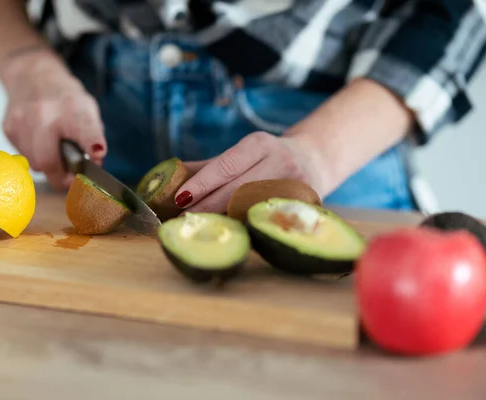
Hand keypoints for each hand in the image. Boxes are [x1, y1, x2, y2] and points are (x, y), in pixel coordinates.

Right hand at [1, 51, 105, 189]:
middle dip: (61, 177)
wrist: (33, 76)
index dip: (92, 145)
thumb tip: (95, 165)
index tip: (97, 155)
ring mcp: (21, 121)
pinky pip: (24, 156)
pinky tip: (40, 142)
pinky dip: (35, 156)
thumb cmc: (65, 99)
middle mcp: (44, 114)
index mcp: (72, 108)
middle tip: (71, 178)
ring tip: (56, 153)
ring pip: (35, 164)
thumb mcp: (88, 111)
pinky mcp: (7, 128)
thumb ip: (94, 138)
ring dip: (48, 166)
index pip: (85, 130)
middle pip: (48, 161)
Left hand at [175, 131, 325, 213]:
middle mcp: (280, 160)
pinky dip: (247, 227)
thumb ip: (210, 166)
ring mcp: (295, 184)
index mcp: (259, 144)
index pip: (225, 165)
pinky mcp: (306, 204)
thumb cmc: (267, 159)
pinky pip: (269, 220)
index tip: (180, 198)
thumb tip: (170, 177)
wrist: (315, 160)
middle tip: (184, 220)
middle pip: (237, 189)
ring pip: (253, 208)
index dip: (202, 183)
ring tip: (203, 228)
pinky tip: (231, 234)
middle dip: (208, 206)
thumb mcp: (243, 153)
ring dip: (225, 220)